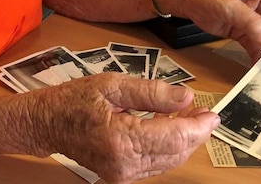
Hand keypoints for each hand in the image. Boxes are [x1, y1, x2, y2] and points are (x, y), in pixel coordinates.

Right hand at [31, 73, 219, 183]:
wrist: (47, 123)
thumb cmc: (74, 100)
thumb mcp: (112, 85)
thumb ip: (151, 92)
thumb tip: (186, 96)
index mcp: (122, 140)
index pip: (174, 137)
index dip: (198, 126)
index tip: (212, 113)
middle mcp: (124, 164)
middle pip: (176, 153)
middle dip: (194, 133)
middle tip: (203, 111)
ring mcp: (123, 175)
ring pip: (168, 161)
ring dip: (182, 140)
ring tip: (188, 116)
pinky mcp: (121, 176)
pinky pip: (155, 164)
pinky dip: (167, 147)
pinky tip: (168, 128)